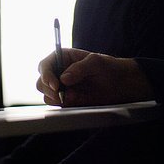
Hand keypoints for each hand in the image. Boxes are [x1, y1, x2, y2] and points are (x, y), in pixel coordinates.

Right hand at [36, 48, 154, 106]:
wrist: (121, 85)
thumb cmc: (108, 67)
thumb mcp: (96, 62)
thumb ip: (79, 68)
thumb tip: (63, 78)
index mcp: (62, 58)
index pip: (45, 64)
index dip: (46, 74)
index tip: (55, 84)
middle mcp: (59, 72)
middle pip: (41, 81)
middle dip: (47, 89)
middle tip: (60, 94)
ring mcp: (63, 88)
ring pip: (47, 95)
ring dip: (53, 98)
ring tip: (70, 97)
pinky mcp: (68, 100)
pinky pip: (58, 105)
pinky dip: (62, 105)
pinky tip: (75, 101)